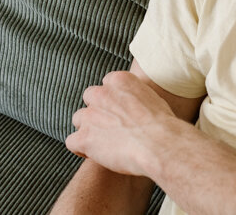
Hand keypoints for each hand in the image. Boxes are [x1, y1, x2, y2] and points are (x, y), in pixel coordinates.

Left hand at [66, 71, 181, 177]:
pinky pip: (72, 142)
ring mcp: (91, 115)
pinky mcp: (85, 137)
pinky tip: (93, 155)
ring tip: (104, 144)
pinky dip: (81, 149)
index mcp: (119, 80)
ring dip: (88, 130)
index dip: (111, 102)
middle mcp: (101, 93)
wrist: (161, 145)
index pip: (105, 86)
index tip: (118, 114)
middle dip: (97, 112)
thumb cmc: (163, 126)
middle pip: (89, 99)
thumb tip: (135, 106)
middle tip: (111, 128)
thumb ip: (135, 97)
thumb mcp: (152, 98)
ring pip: (79, 119)